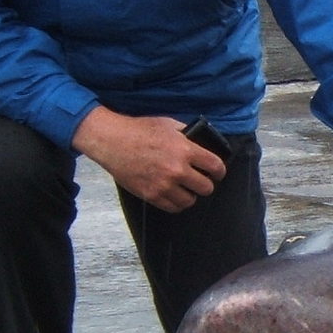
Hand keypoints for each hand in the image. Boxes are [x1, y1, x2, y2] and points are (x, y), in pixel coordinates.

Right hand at [73, 107, 225, 211]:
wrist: (113, 142)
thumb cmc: (139, 130)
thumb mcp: (168, 124)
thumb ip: (187, 134)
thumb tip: (202, 142)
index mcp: (185, 150)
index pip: (215, 166)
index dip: (220, 171)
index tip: (217, 173)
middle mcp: (177, 170)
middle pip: (206, 188)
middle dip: (206, 184)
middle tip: (201, 180)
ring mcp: (164, 185)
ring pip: (190, 201)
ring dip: (190, 194)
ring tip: (186, 188)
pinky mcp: (151, 195)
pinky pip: (173, 208)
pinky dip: (177, 203)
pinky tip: (174, 194)